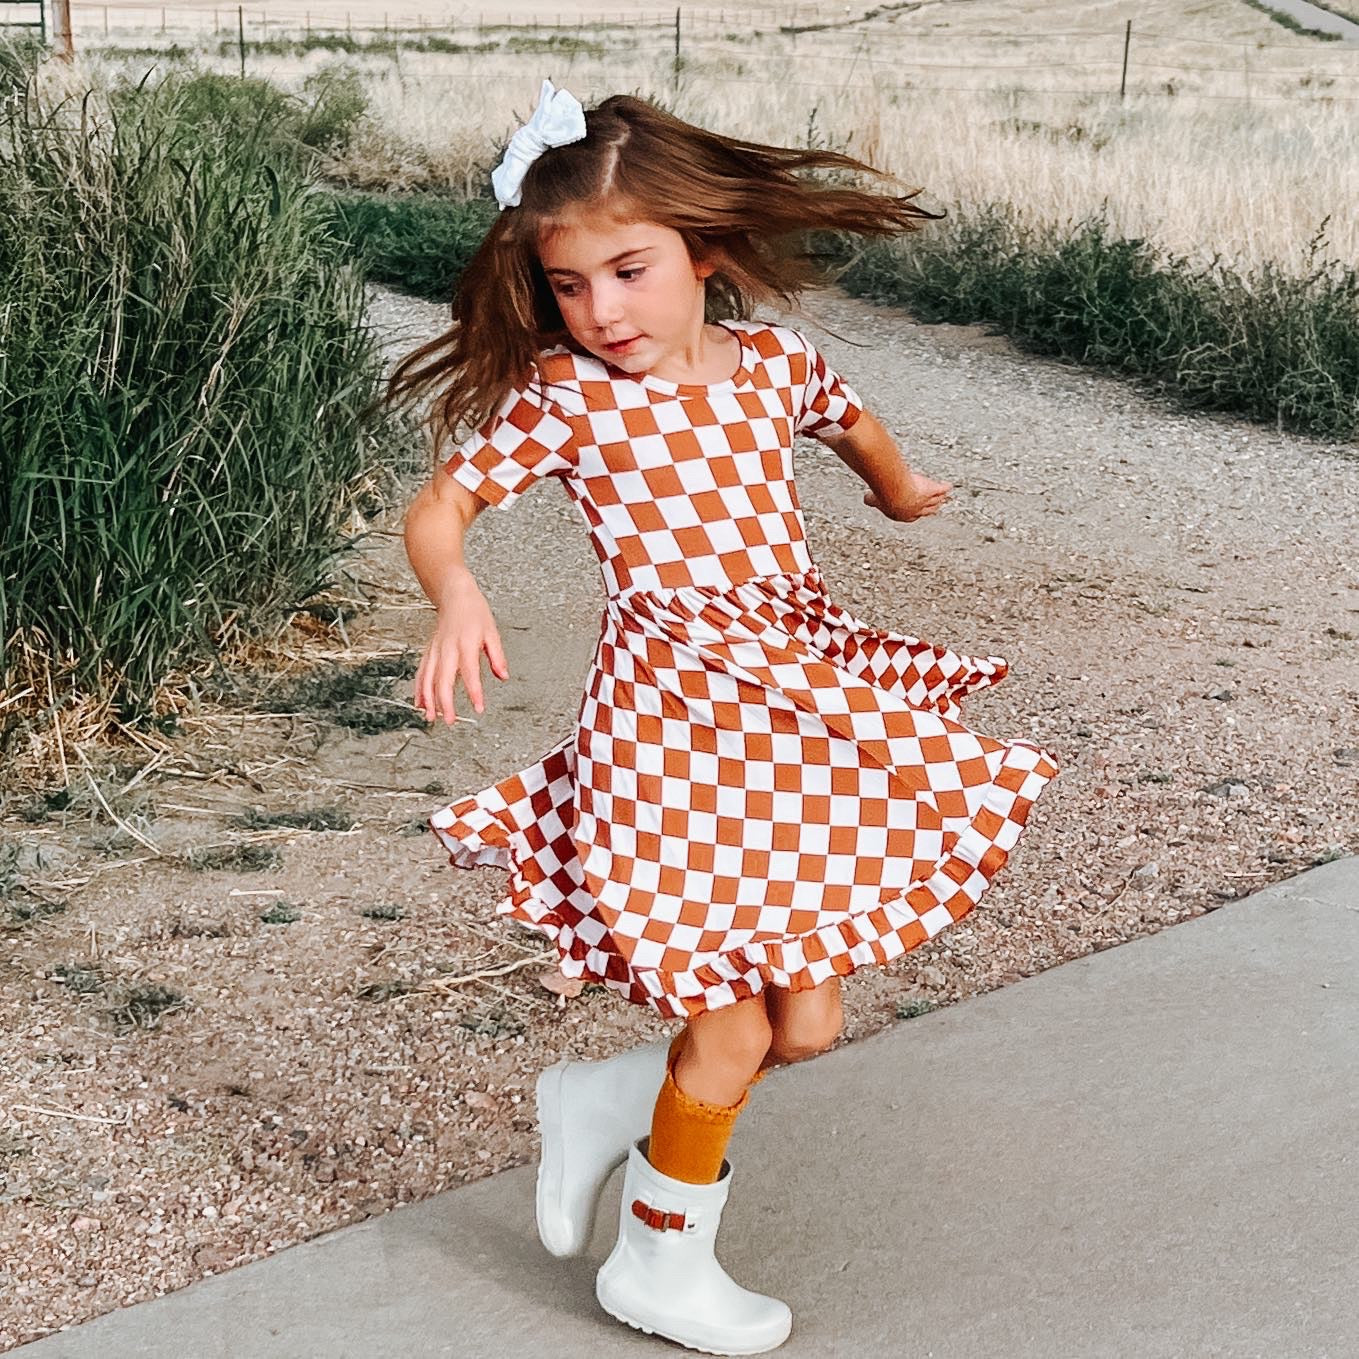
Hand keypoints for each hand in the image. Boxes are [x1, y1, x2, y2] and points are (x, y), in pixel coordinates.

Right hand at [413, 569, 508, 723]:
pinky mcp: (429, 652)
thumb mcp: (492, 632)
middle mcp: (447, 649)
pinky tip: (420, 703)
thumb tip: (503, 676)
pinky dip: (419, 689)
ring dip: (429, 700)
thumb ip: (497, 656)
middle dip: (445, 702)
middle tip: (451, 720)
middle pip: (443, 680)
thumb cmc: (474, 612)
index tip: (479, 707)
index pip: (470, 673)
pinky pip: (422, 673)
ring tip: (431, 717)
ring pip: (428, 678)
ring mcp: (435, 651)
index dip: (474, 692)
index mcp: (465, 644)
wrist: (454, 595)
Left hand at [864, 470, 953, 521]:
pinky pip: (941, 489)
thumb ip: (870, 500)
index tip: (916, 513)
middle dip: (930, 508)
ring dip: (939, 500)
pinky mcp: (931, 490)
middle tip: (935, 507)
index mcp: (904, 515)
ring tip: (943, 498)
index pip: (912, 517)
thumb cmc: (882, 497)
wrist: (894, 493)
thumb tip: (864, 498)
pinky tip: (948, 486)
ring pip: (935, 501)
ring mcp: (925, 501)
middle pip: (927, 510)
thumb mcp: (873, 499)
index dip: (914, 514)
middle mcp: (916, 510)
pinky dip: (945, 488)